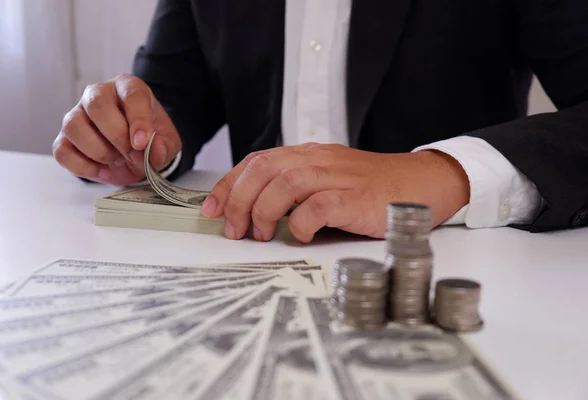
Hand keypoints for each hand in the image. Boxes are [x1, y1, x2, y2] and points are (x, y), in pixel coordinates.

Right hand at [53, 74, 181, 185]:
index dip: (138, 119)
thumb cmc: (149, 138)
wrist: (134, 154)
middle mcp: (98, 94)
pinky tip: (103, 170)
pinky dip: (84, 167)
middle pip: (96, 105)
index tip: (142, 143)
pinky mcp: (64, 138)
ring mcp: (76, 115)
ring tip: (118, 160)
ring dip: (99, 151)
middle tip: (133, 155)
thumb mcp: (167, 142)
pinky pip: (63, 152)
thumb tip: (156, 153)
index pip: (131, 94)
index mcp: (127, 87)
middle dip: (117, 136)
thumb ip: (164, 145)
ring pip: (73, 127)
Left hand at [201, 143, 469, 242]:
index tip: (212, 209)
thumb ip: (293, 190)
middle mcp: (319, 160)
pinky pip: (318, 205)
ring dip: (264, 211)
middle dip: (239, 200)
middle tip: (234, 229)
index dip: (229, 185)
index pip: (257, 161)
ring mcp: (339, 176)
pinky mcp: (357, 197)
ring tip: (261, 235)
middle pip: (264, 169)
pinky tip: (300, 235)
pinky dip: (301, 223)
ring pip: (286, 183)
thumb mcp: (326, 181)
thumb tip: (253, 214)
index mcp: (308, 154)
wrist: (420, 183)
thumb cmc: (370, 188)